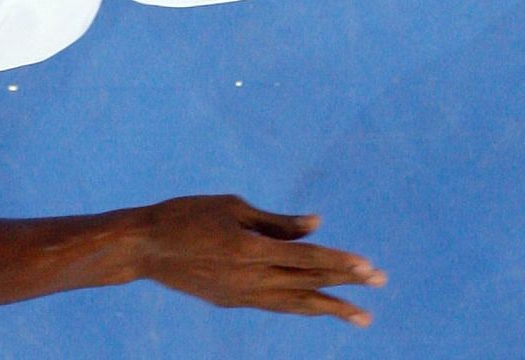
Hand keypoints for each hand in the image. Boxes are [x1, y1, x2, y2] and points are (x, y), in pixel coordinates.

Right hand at [135, 195, 384, 324]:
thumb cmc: (185, 215)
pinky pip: (276, 306)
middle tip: (380, 283)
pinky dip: (300, 305)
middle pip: (308, 283)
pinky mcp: (233, 301)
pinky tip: (314, 305)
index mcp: (251, 250)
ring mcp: (243, 295)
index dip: (340, 263)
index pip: (307, 259)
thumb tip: (315, 225)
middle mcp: (252, 279)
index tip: (370, 268)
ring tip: (361, 317)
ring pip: (296, 304)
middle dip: (346, 284)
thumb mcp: (231, 207)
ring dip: (330, 308)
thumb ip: (274, 221)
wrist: (144, 248)